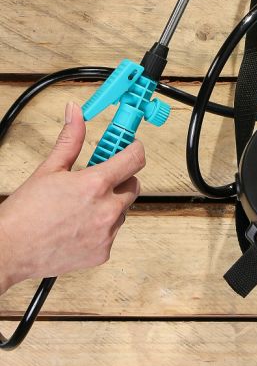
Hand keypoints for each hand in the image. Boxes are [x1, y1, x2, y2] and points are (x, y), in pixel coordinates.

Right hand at [0, 102, 144, 293]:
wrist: (9, 250)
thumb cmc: (25, 212)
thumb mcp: (50, 168)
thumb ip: (71, 139)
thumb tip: (76, 113)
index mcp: (96, 185)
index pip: (135, 159)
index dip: (134, 149)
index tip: (130, 147)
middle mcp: (106, 210)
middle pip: (134, 185)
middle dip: (121, 178)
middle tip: (99, 178)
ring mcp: (106, 233)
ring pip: (123, 210)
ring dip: (110, 205)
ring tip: (81, 205)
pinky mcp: (102, 252)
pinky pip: (112, 233)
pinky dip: (101, 227)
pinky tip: (79, 225)